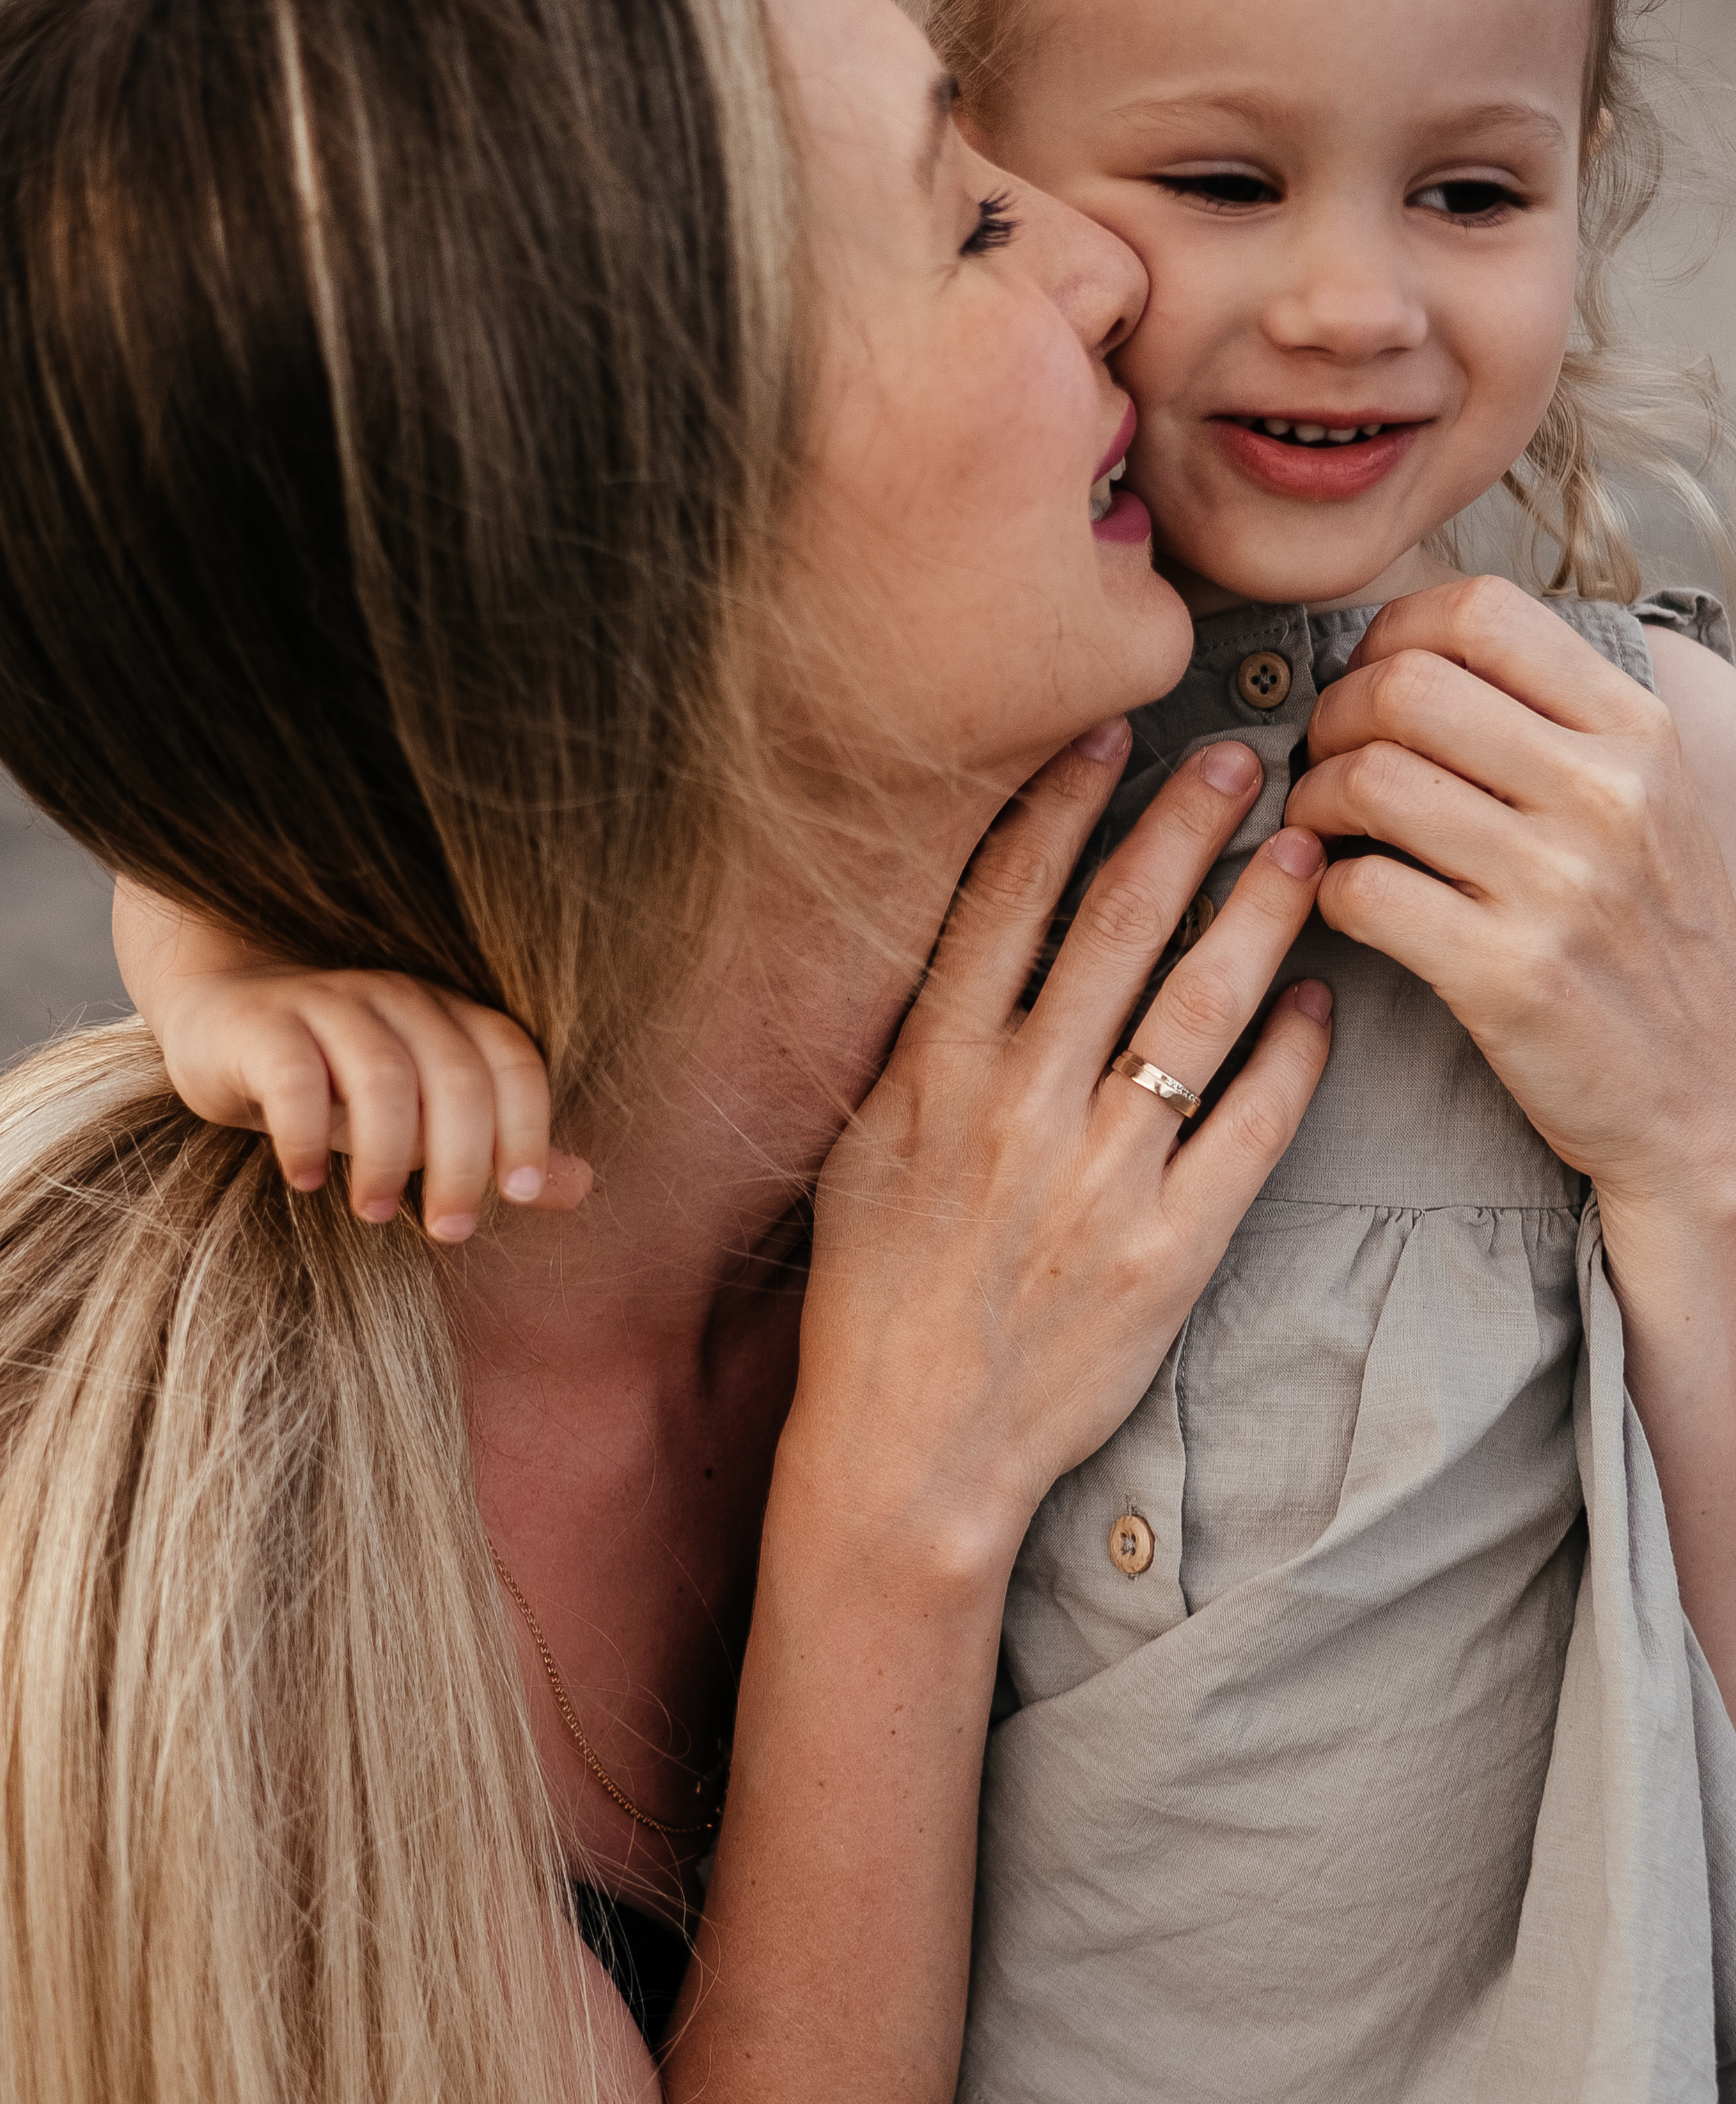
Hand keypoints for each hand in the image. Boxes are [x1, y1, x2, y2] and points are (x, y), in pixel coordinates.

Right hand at [113, 878, 589, 1238]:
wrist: (223, 1017)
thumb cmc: (336, 1079)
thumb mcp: (422, 1116)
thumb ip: (495, 1147)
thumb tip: (581, 1186)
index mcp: (450, 1016)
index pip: (512, 1060)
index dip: (527, 1126)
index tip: (517, 1195)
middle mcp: (400, 999)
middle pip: (455, 1078)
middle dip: (461, 1164)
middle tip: (451, 1232)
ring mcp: (331, 1005)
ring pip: (383, 1076)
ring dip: (388, 1156)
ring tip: (376, 1211)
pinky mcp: (264, 1025)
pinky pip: (295, 1077)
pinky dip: (307, 1134)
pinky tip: (307, 1179)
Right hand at [785, 720, 1332, 1563]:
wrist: (909, 1448)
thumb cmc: (873, 1293)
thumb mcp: (859, 1151)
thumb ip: (914, 1045)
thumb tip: (962, 935)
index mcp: (933, 1074)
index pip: (1004, 904)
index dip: (1061, 805)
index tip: (1108, 731)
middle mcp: (1018, 1109)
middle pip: (1116, 931)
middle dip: (1184, 828)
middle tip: (1243, 758)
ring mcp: (1100, 1180)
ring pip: (1197, 1012)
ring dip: (1257, 917)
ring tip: (1304, 851)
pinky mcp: (1170, 1251)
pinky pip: (1249, 1131)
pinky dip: (1291, 1058)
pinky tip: (1320, 999)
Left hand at [1284, 574, 1735, 1210]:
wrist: (1710, 1097)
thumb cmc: (1655, 941)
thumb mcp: (1650, 802)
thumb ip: (1557, 723)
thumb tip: (1416, 659)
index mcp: (1637, 733)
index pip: (1481, 613)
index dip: (1391, 635)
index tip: (1367, 680)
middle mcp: (1605, 795)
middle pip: (1405, 687)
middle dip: (1332, 716)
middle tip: (1325, 759)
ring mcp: (1558, 886)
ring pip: (1368, 780)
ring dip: (1313, 799)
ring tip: (1321, 826)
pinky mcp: (1506, 975)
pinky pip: (1360, 890)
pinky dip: (1322, 888)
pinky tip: (1339, 897)